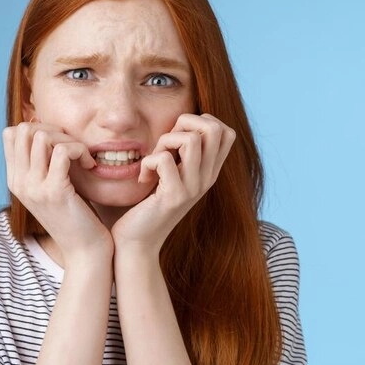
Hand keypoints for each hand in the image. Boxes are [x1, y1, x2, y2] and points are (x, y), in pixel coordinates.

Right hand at [3, 121, 113, 262]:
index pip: (10, 134)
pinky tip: (89, 164)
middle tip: (72, 146)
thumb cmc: (73, 216)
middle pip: (23, 129)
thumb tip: (44, 131)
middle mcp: (18, 182)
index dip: (37, 128)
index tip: (59, 142)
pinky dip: (80, 150)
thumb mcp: (49, 187)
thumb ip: (41, 164)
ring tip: (81, 156)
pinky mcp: (54, 192)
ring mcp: (34, 187)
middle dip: (53, 129)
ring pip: (41, 136)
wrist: (83, 250)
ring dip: (68, 139)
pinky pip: (62, 151)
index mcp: (14, 180)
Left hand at [111, 113, 236, 254]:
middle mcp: (207, 178)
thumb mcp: (170, 175)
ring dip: (164, 142)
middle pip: (214, 128)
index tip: (177, 137)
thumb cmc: (146, 205)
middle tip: (165, 144)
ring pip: (190, 139)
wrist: (138, 243)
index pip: (226, 131)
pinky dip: (147, 162)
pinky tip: (143, 178)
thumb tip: (179, 123)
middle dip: (184, 123)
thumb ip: (179, 154)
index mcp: (209, 172)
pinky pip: (163, 159)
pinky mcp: (174, 196)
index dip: (201, 121)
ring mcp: (193, 188)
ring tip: (152, 161)